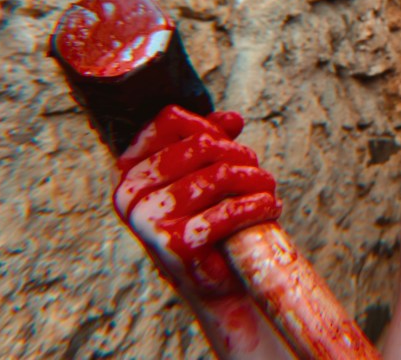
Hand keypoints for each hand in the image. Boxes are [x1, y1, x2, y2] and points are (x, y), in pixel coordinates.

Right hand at [114, 105, 282, 298]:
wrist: (212, 282)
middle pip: (202, 145)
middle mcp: (132, 194)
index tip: (229, 139)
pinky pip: (228, 211)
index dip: (206, 124)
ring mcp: (150, 220)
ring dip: (255, 179)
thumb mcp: (201, 176)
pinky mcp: (177, 244)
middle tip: (257, 171)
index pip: (168, 121)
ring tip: (268, 187)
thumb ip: (211, 141)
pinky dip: (257, 206)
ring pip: (221, 175)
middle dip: (239, 154)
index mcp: (130, 172)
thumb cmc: (205, 220)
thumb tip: (232, 119)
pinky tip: (270, 207)